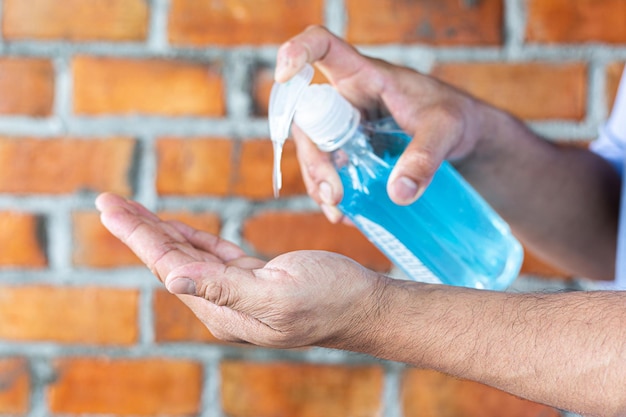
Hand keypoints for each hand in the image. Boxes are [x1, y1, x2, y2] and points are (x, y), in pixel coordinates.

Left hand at [96, 192, 388, 348]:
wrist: (366, 306)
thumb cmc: (331, 300)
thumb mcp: (278, 293)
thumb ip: (225, 288)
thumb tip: (173, 279)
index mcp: (224, 309)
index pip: (169, 266)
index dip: (138, 235)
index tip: (110, 208)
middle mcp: (224, 303)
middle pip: (171, 261)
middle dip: (140, 230)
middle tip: (109, 202)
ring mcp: (238, 292)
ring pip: (190, 257)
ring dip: (162, 231)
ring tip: (132, 210)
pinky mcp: (254, 279)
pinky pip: (213, 256)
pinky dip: (193, 238)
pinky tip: (177, 228)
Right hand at [275, 26, 484, 218]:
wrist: (465, 140)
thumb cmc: (456, 118)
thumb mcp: (445, 130)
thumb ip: (425, 157)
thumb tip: (398, 193)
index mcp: (364, 76)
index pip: (323, 48)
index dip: (298, 52)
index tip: (285, 73)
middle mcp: (347, 100)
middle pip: (308, 121)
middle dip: (314, 160)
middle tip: (333, 194)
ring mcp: (346, 129)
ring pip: (314, 153)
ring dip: (318, 183)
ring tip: (338, 211)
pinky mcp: (352, 154)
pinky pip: (331, 173)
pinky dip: (334, 196)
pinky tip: (347, 215)